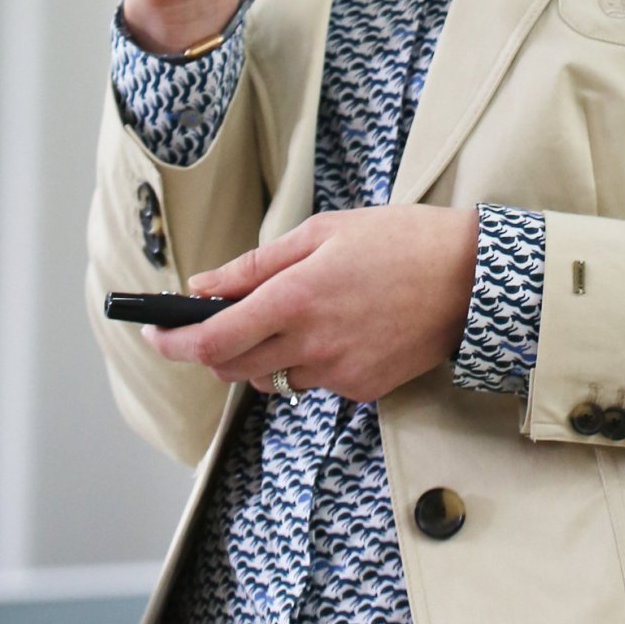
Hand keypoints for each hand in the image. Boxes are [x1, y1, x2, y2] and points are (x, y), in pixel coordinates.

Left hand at [146, 207, 482, 403]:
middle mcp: (311, 345)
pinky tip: (338, 328)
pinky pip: (315, 383)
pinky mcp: (362, 390)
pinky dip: (308, 362)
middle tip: (215, 321)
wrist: (471, 278)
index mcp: (295, 299)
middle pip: (232, 368)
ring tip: (293, 315)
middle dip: (211, 349)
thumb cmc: (399, 241)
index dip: (173, 342)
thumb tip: (203, 285)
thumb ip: (255, 265)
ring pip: (273, 379)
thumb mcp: (322, 232)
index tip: (153, 333)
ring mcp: (338, 373)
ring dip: (263, 356)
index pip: (212, 338)